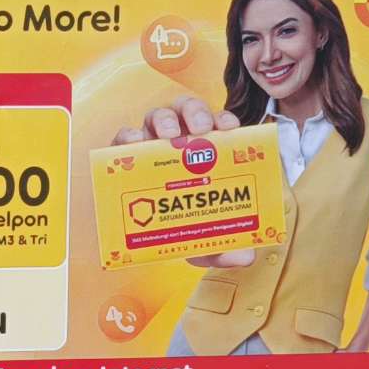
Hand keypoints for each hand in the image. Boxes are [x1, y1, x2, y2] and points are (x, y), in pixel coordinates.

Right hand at [112, 97, 256, 267]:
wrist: (143, 240)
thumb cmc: (181, 231)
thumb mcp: (204, 243)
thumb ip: (224, 248)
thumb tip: (245, 257)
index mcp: (203, 153)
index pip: (216, 125)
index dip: (224, 119)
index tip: (231, 128)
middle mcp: (177, 142)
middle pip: (187, 111)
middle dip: (196, 112)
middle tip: (201, 130)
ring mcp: (149, 145)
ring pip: (157, 115)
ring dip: (165, 119)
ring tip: (170, 136)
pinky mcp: (122, 156)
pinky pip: (123, 137)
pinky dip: (129, 135)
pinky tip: (136, 143)